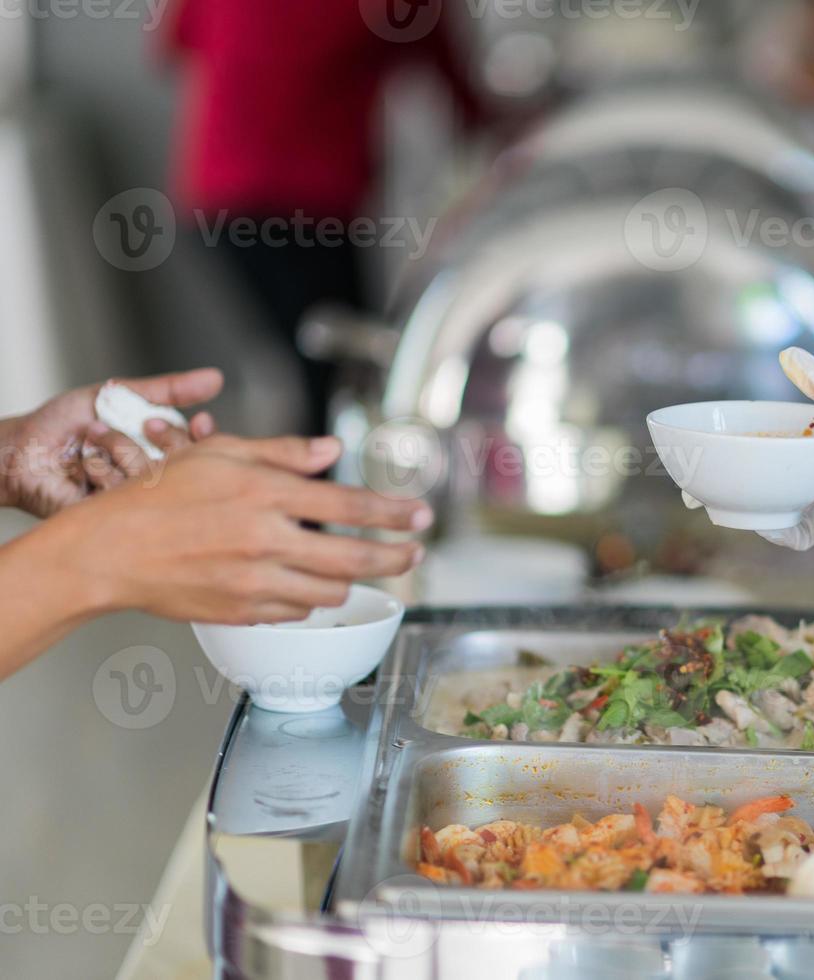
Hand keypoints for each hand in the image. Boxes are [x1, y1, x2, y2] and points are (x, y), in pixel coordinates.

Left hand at [0, 369, 222, 516]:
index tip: (201, 421)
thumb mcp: (118, 394)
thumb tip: (215, 378)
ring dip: (123, 451)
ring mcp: (132, 499)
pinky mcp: (111, 517)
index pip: (201, 450)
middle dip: (167, 441)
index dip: (205, 438)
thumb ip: (168, 389)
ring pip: (155, 480)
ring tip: (94, 442)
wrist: (18, 448)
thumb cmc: (62, 423)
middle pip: (186, 467)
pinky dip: (103, 472)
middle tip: (143, 426)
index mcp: (159, 450)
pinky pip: (126, 497)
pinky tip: (85, 466)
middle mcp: (151, 477)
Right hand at [40, 434, 431, 624]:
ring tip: (356, 566)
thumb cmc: (157, 495)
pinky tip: (307, 582)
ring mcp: (256, 582)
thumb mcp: (219, 453)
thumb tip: (330, 450)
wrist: (108, 551)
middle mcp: (267, 540)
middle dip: (395, 558)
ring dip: (350, 579)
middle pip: (355, 559)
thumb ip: (282, 453)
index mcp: (265, 494)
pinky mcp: (243, 612)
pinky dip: (310, 597)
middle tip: (414, 554)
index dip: (394, 513)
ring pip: (331, 590)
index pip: (351, 506)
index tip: (421, 517)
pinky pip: (298, 610)